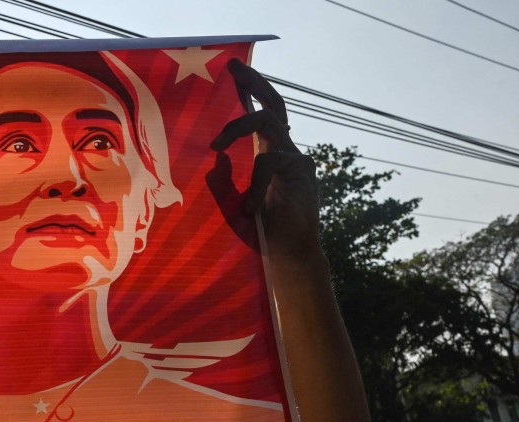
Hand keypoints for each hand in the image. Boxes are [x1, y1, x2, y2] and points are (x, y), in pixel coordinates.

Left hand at [206, 59, 319, 259]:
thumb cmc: (262, 235)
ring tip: (216, 144)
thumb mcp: (232, 206)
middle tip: (233, 67)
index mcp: (268, 156)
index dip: (249, 94)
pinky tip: (251, 206)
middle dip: (254, 83)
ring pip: (268, 120)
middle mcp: (284, 151)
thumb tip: (216, 159)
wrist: (289, 258)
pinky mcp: (302, 170)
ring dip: (238, 125)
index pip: (260, 116)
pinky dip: (255, 182)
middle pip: (274, 104)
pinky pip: (269, 160)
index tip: (231, 74)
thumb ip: (224, 183)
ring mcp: (295, 158)